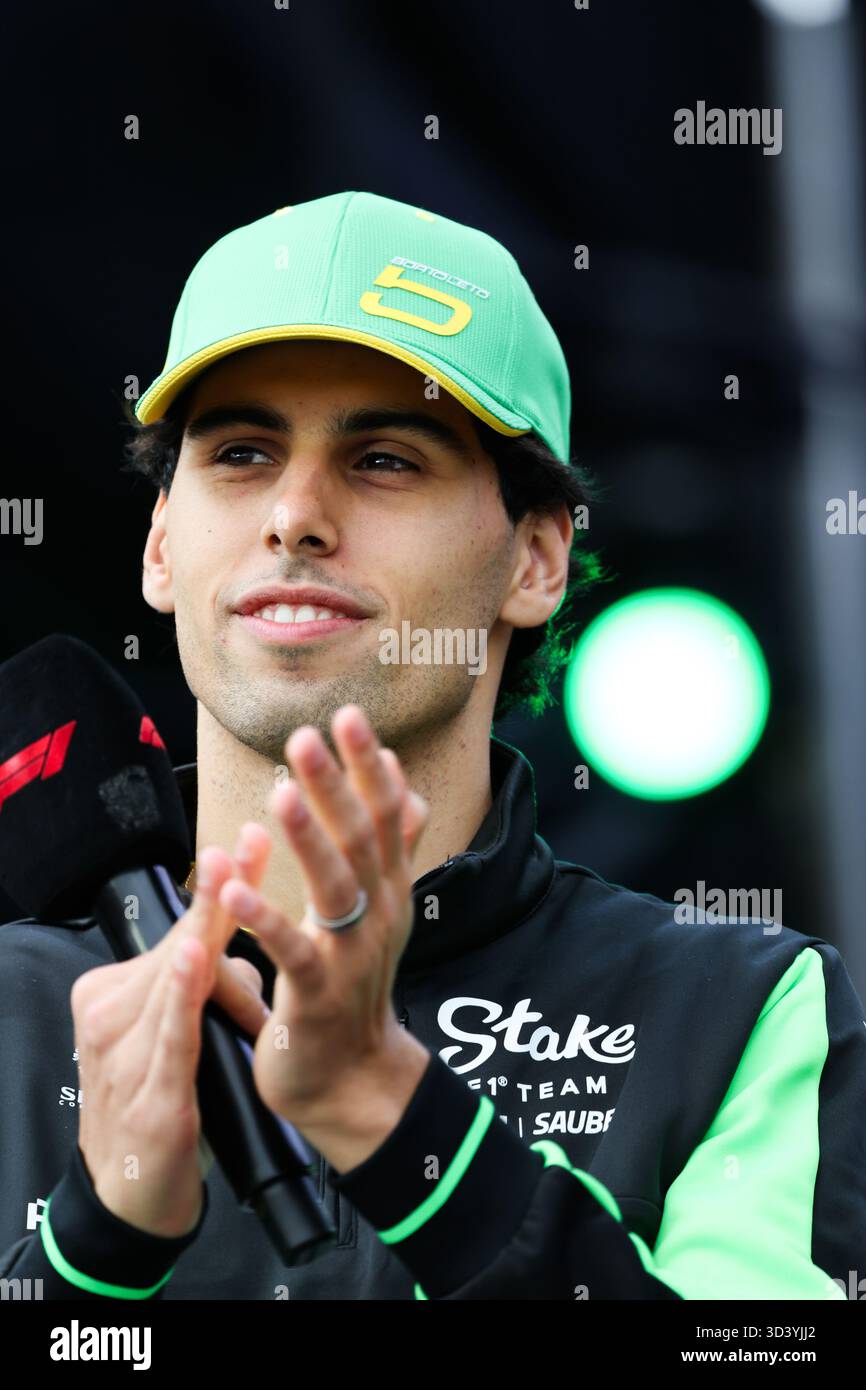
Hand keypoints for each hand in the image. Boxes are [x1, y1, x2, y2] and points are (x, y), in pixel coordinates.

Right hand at [72, 839, 268, 1237]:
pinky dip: (182, 996)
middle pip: (180, 948)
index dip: (217, 888)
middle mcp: (109, 1017)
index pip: (177, 934)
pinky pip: (170, 1037)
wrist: (131, 1198)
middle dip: (220, 894)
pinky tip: (193, 960)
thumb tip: (233, 954)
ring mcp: (123, 1056)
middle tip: (251, 844)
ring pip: (179, 984)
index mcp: (111, 996)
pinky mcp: (149, 1096)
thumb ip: (198, 991)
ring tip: (229, 880)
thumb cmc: (156, 1106)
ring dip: (210, 931)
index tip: (248, 842)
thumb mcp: (174, 1036)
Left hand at [217, 705, 429, 1141]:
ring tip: (282, 794)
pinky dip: (265, 919)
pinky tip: (234, 888)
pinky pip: (293, 953)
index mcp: (389, 891)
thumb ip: (388, 848)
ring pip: (336, 887)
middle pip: (362, 839)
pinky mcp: (319, 997)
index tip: (350, 717)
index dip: (369, 767)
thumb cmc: (354, 989)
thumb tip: (403, 781)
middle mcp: (380, 915)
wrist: (354, 1083)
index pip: (386, 815)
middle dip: (336, 785)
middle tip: (307, 735)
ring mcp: (353, 956)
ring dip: (310, 838)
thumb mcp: (380, 911)